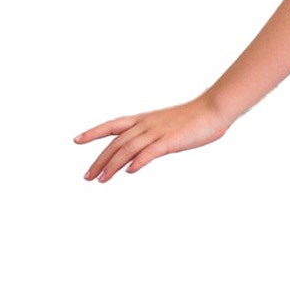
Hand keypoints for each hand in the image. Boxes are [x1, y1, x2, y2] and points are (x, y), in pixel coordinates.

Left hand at [74, 96, 229, 181]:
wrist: (213, 109)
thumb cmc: (194, 119)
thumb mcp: (167, 126)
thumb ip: (153, 137)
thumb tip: (143, 151)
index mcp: (143, 120)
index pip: (111, 125)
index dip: (93, 132)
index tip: (76, 140)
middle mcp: (145, 125)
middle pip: (115, 143)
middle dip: (99, 160)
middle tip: (87, 176)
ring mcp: (157, 132)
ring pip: (127, 149)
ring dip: (112, 165)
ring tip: (101, 180)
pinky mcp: (170, 141)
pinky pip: (150, 151)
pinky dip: (138, 161)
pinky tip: (129, 171)